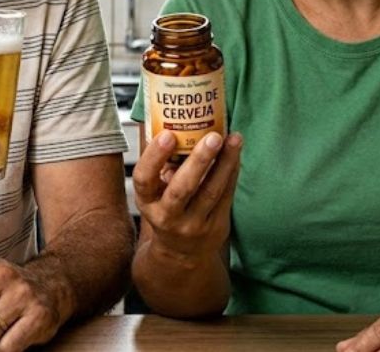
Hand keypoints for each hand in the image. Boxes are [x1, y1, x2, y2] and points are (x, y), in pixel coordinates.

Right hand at [132, 130, 241, 258]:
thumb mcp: (154, 194)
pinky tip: (235, 151)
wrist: (182, 253)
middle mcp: (168, 217)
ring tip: (233, 138)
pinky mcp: (216, 227)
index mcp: (147, 203)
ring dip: (224, 162)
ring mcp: (193, 225)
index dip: (154, 157)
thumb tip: (177, 126)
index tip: (167, 134)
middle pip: (182, 189)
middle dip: (199, 161)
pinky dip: (232, 171)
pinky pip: (226, 195)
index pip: (144, 180)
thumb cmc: (167, 210)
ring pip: (211, 191)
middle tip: (213, 136)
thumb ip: (162, 167)